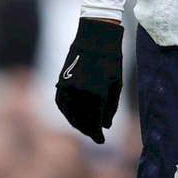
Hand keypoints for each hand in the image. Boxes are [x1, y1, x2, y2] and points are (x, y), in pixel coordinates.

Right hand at [55, 18, 123, 143]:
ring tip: (85, 127)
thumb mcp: (116, 82)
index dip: (97, 134)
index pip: (94, 123)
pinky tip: (73, 117)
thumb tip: (106, 126)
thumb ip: (111, 106)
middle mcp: (80, 94)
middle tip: (95, 135)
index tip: (101, 140)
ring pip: (70, 115)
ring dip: (77, 124)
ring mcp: (68, 89)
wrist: (95, 36)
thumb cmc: (111, 58)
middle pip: (81, 121)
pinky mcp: (60, 83)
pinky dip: (67, 114)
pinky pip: (62, 105)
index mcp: (97, 94)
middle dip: (88, 130)